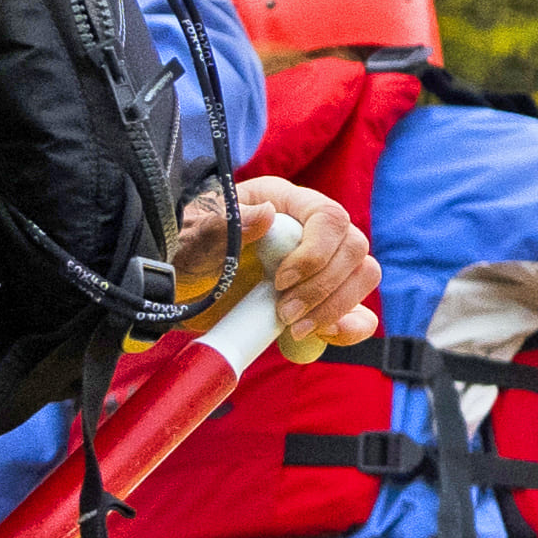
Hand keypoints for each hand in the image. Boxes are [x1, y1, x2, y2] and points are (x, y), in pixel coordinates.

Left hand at [181, 174, 382, 355]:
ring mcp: (321, 267)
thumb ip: (223, 224)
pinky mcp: (321, 303)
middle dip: (323, 286)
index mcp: (283, 203)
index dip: (315, 253)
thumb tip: (266, 216)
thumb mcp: (192, 237)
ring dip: (336, 306)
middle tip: (284, 313)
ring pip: (363, 276)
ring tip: (293, 327)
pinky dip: (350, 328)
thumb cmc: (183, 253)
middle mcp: (310, 230)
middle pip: (354, 248)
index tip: (280, 281)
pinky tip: (322, 335)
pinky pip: (360, 313)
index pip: (329, 217)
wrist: (174, 293)